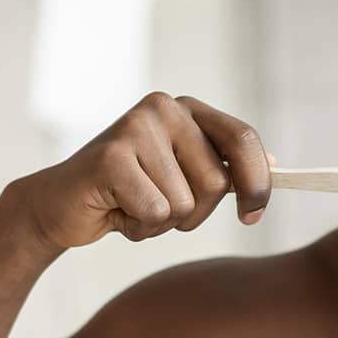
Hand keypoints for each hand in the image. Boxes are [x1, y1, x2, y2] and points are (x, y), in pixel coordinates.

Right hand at [18, 92, 271, 252]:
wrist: (61, 205)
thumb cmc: (127, 194)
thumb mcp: (182, 178)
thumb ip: (222, 167)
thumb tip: (277, 164)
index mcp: (186, 110)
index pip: (243, 140)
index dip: (258, 182)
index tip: (253, 215)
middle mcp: (163, 108)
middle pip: (217, 183)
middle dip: (194, 214)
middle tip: (158, 208)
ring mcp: (135, 128)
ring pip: (186, 204)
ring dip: (162, 224)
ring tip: (132, 208)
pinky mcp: (111, 157)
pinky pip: (156, 213)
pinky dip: (139, 228)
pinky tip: (116, 213)